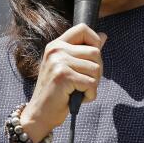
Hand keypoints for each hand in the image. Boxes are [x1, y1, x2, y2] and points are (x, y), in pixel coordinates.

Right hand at [19, 24, 106, 142]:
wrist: (40, 113)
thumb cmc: (56, 92)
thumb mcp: (69, 67)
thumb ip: (84, 51)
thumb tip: (103, 36)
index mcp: (57, 45)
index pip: (82, 29)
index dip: (94, 40)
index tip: (92, 58)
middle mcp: (56, 50)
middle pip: (95, 52)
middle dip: (97, 70)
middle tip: (84, 83)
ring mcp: (59, 62)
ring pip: (96, 68)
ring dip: (93, 84)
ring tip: (79, 90)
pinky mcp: (63, 76)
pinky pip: (91, 83)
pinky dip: (90, 95)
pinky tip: (78, 98)